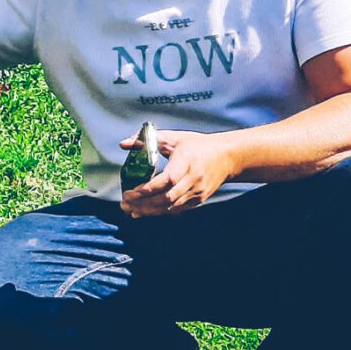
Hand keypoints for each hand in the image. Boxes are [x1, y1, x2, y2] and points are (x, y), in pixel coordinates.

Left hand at [119, 129, 238, 216]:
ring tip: (129, 210)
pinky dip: (159, 212)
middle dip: (143, 203)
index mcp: (187, 161)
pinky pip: (176, 209)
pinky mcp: (199, 199)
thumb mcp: (173, 138)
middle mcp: (193, 179)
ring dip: (148, 211)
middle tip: (123, 203)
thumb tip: (123, 144)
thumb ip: (147, 140)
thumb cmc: (197, 145)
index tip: (129, 192)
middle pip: (166, 198)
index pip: (167, 180)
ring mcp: (197, 191)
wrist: (227, 157)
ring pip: (170, 207)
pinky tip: (144, 211)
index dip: (147, 189)